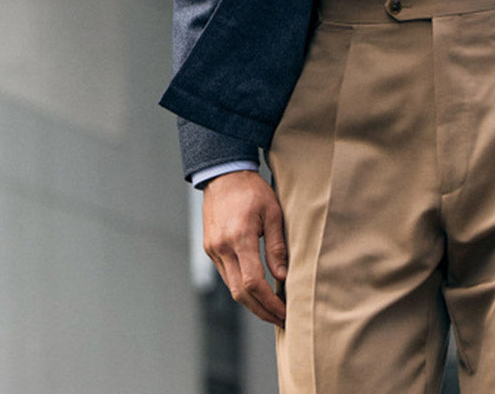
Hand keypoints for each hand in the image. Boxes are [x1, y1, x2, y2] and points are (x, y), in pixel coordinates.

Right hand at [202, 170, 286, 325]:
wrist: (224, 174)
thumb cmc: (252, 190)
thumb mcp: (272, 212)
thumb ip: (277, 246)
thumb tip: (282, 277)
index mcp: (239, 238)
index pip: (253, 282)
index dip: (269, 302)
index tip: (284, 311)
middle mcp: (222, 248)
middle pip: (239, 293)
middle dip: (261, 310)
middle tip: (280, 319)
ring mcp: (213, 249)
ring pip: (230, 287)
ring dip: (251, 302)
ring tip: (271, 308)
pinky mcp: (210, 248)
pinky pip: (225, 275)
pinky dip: (240, 287)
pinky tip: (256, 290)